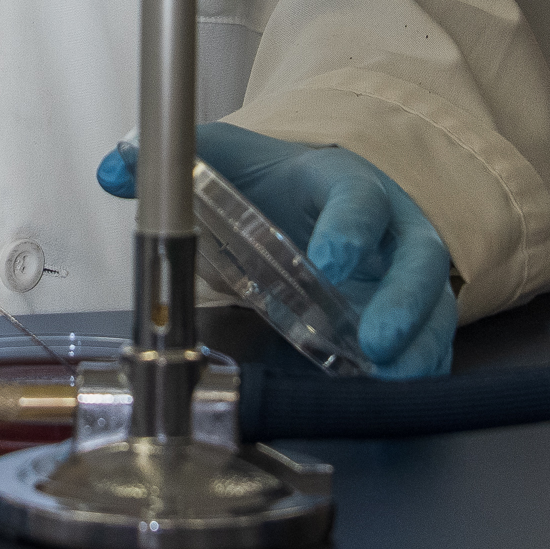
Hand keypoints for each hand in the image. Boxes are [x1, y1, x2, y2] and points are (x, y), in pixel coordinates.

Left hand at [101, 120, 460, 378]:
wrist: (298, 191)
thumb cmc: (267, 180)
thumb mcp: (221, 158)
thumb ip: (172, 163)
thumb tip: (115, 168)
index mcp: (339, 182)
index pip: (355, 199)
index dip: (347, 230)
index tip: (328, 264)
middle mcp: (386, 224)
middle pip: (417, 255)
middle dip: (403, 299)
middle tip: (377, 341)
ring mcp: (400, 271)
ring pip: (434, 303)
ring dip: (420, 342)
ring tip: (397, 377)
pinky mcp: (403, 311)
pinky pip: (426, 338)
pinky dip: (420, 364)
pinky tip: (401, 390)